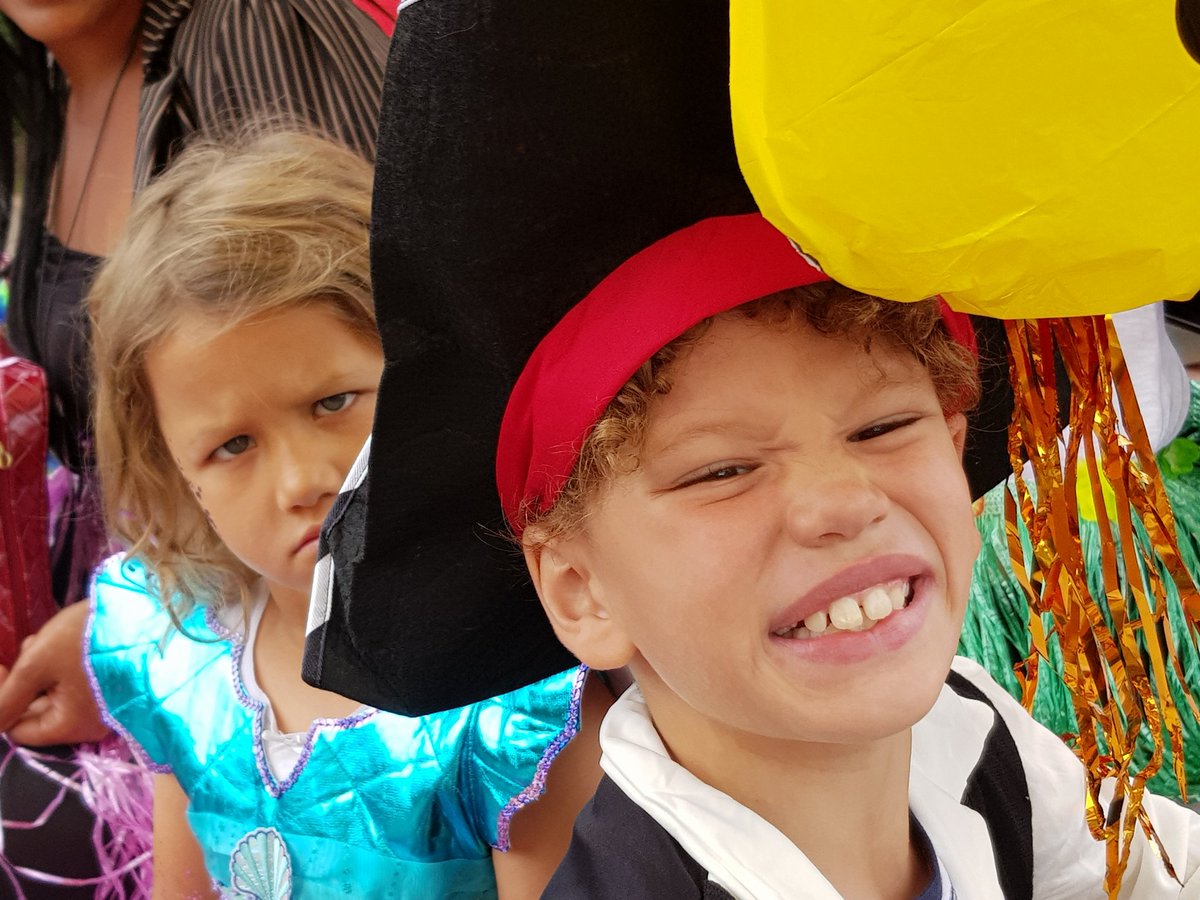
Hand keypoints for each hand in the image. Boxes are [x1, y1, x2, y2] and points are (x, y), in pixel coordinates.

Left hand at [0, 602, 110, 744]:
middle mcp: (91, 725)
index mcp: (71, 727)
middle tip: (28, 647)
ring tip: (47, 641)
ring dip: (43, 671)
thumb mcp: (37, 663)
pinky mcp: (115, 689)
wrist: (150, 612)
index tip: (4, 665)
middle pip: (38, 712)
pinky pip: (78, 687)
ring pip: (57, 696)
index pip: (18, 729)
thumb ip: (6, 697)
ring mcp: (106, 707)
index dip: (3, 698)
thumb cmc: (89, 640)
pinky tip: (66, 643)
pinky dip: (65, 669)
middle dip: (24, 682)